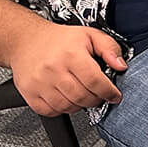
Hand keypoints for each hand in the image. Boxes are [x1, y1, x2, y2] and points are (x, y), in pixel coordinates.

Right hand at [7, 21, 125, 115]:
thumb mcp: (90, 35)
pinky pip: (50, 111)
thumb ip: (110, 48)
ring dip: (80, 105)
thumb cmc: (59, 39)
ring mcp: (40, 83)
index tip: (114, 95)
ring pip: (67, 107)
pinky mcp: (30, 94)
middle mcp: (54, 70)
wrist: (26, 40)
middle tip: (98, 94)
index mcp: (72, 55)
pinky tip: (66, 98)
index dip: (109, 92)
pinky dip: (62, 109)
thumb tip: (120, 66)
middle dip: (96, 99)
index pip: (95, 81)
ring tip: (82, 94)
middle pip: (82, 97)